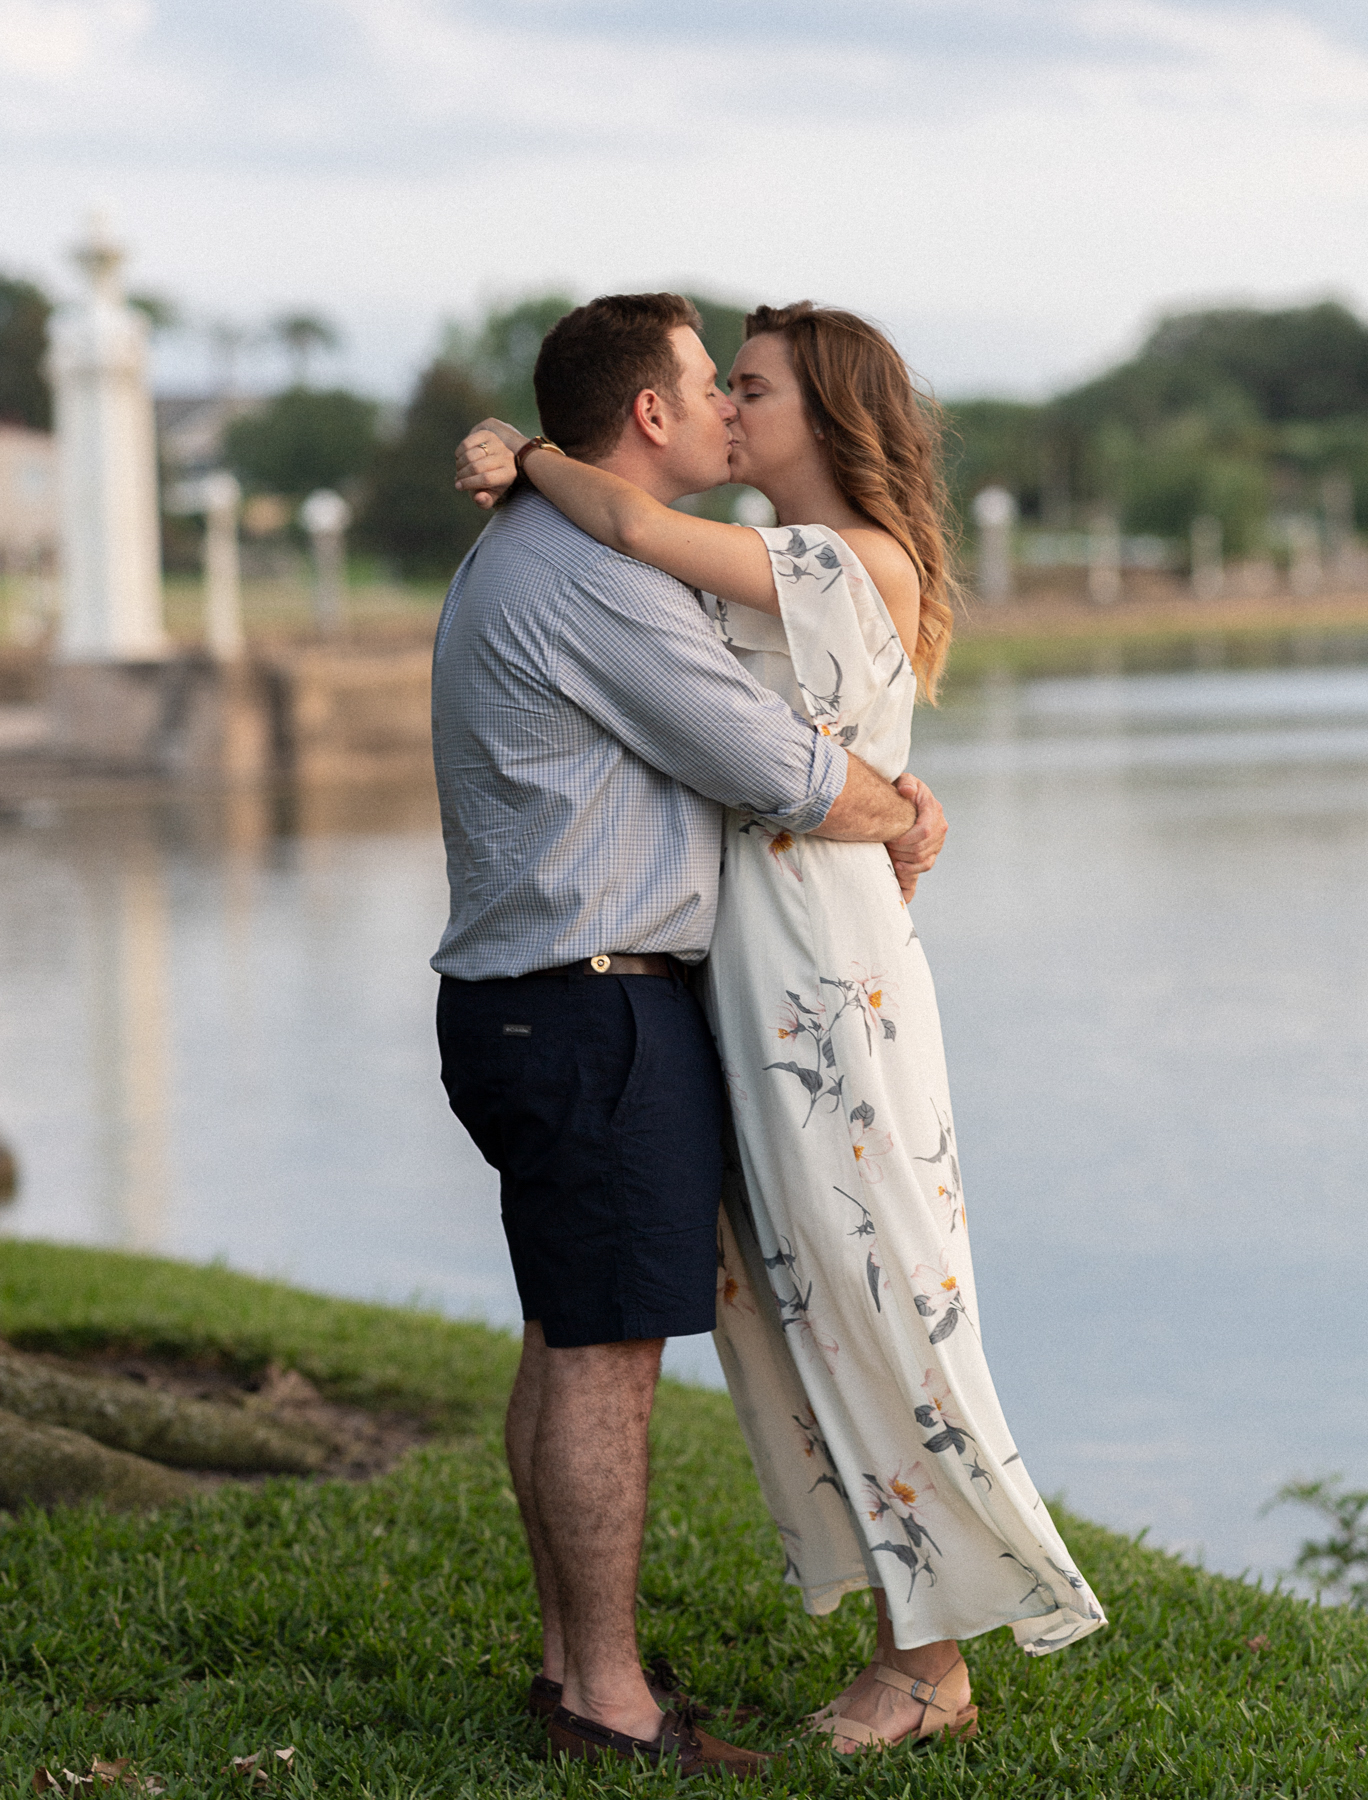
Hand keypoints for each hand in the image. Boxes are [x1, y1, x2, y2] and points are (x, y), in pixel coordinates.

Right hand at [454, 418, 526, 509]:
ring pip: (470, 455)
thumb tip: (479, 498)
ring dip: (459, 465)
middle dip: (462, 475)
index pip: (486, 479)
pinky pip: (466, 443)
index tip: (458, 486)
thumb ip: (485, 501)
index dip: (469, 483)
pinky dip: (459, 453)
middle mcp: (506, 457)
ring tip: (459, 471)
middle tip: (457, 480)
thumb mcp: (489, 496)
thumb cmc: (491, 485)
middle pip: (476, 467)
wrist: (494, 464)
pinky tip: (460, 460)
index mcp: (509, 474)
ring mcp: (497, 443)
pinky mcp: (487, 434)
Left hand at [884, 774, 946, 899]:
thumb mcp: (903, 780)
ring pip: (922, 858)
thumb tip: (907, 791)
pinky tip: (898, 865)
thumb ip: (906, 783)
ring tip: (890, 851)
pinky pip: (926, 865)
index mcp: (934, 808)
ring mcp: (938, 840)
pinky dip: (911, 868)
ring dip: (903, 857)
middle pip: (922, 847)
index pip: (924, 830)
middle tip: (887, 844)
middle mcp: (940, 825)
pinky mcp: (934, 851)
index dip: (906, 839)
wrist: (905, 800)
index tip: (890, 838)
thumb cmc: (901, 789)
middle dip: (901, 849)